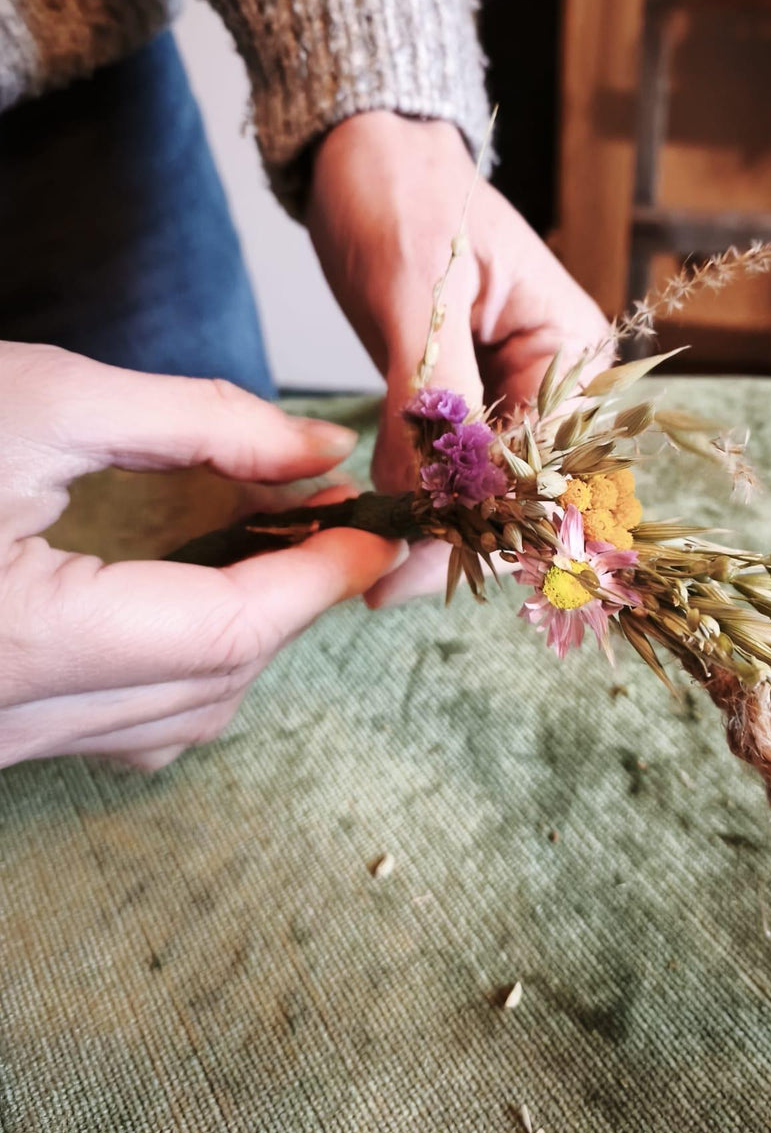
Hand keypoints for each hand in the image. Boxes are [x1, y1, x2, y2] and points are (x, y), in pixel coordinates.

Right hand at [0, 343, 404, 770]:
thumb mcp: (41, 401)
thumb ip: (197, 422)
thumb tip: (316, 448)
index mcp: (20, 643)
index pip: (226, 632)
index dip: (316, 578)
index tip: (372, 529)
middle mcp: (6, 721)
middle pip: (210, 687)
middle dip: (287, 606)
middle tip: (329, 524)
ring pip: (172, 724)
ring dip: (242, 643)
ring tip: (275, 553)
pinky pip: (117, 732)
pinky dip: (181, 673)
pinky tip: (192, 607)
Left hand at [307, 111, 610, 605]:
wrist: (365, 150)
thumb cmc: (402, 194)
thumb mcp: (419, 290)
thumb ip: (434, 391)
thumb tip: (431, 496)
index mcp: (571, 351)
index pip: (546, 464)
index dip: (489, 524)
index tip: (419, 567)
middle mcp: (555, 380)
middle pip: (520, 489)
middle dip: (458, 538)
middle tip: (381, 584)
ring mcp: (510, 390)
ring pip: (482, 485)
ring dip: (433, 525)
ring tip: (372, 569)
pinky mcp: (467, 395)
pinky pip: (450, 462)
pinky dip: (417, 493)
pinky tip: (380, 518)